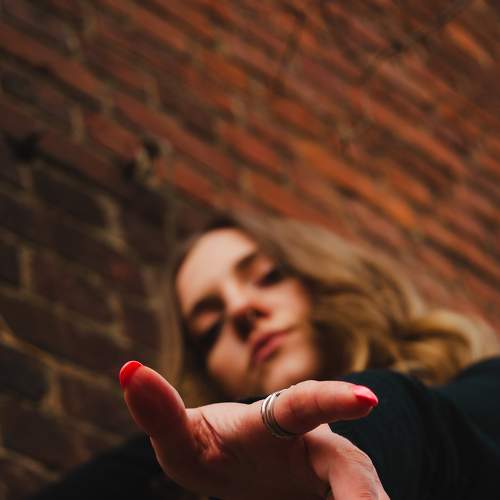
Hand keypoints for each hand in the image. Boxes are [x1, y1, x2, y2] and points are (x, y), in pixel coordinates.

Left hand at [121, 362, 388, 499]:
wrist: (249, 477)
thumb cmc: (216, 451)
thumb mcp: (184, 440)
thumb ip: (161, 411)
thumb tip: (127, 368)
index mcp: (280, 422)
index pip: (305, 404)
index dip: (335, 400)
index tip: (368, 400)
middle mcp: (317, 448)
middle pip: (350, 468)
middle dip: (363, 491)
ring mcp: (329, 479)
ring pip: (360, 494)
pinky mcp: (331, 495)